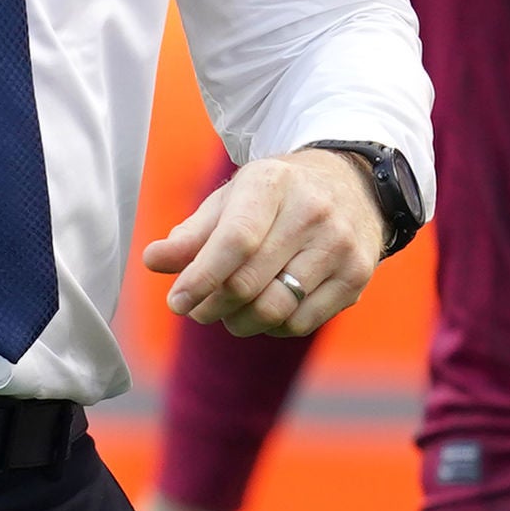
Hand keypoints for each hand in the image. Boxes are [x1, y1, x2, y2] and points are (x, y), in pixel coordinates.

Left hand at [143, 147, 383, 335]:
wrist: (352, 186)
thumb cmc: (278, 197)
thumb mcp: (233, 199)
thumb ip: (192, 233)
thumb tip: (153, 261)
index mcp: (273, 183)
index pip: (235, 240)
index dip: (201, 277)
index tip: (176, 302)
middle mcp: (312, 212)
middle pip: (250, 282)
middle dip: (213, 305)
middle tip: (197, 309)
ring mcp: (340, 246)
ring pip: (275, 309)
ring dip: (240, 322)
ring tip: (228, 312)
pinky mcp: (357, 277)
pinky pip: (302, 322)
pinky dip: (273, 326)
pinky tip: (265, 310)